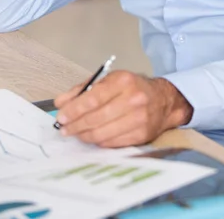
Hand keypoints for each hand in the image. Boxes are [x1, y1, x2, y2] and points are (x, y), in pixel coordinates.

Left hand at [54, 71, 192, 147]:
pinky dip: (98, 141)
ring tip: (76, 133)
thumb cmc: (131, 88)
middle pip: (96, 118)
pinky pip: (112, 143)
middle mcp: (133, 99)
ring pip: (102, 133)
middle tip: (64, 129)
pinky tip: (92, 137)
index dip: (74, 109)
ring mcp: (139, 119)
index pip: (93, 98)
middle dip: (76, 125)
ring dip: (84, 135)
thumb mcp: (108, 80)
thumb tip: (60, 102)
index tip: (61, 117)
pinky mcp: (141, 135)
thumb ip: (82, 90)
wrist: (163, 100)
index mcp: (123, 81)